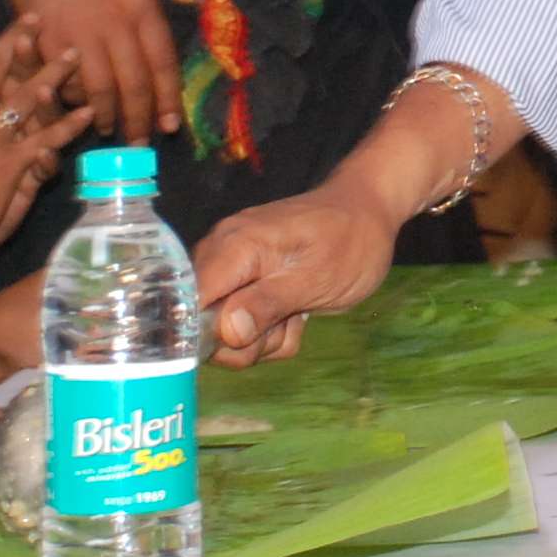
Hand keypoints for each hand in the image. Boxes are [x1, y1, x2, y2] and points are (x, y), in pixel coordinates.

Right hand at [0, 0, 181, 139]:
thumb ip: (146, 24)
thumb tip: (161, 71)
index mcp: (141, 6)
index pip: (163, 63)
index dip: (169, 100)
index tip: (171, 126)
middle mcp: (115, 22)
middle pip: (134, 84)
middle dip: (139, 120)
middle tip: (140, 142)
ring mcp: (80, 33)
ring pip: (100, 91)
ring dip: (107, 117)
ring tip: (110, 128)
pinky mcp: (47, 41)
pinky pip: (67, 82)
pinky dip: (75, 100)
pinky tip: (80, 107)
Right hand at [189, 184, 399, 365]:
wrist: (370, 214)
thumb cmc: (351, 240)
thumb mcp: (317, 277)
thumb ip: (269, 303)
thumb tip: (226, 332)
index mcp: (233, 246)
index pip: (187, 301)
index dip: (203, 334)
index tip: (242, 343)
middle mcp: (222, 255)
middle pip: (202, 324)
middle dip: (244, 341)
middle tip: (286, 323)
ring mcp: (234, 271)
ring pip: (226, 333)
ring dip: (264, 338)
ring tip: (298, 313)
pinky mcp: (248, 286)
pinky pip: (245, 327)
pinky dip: (272, 331)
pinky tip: (297, 312)